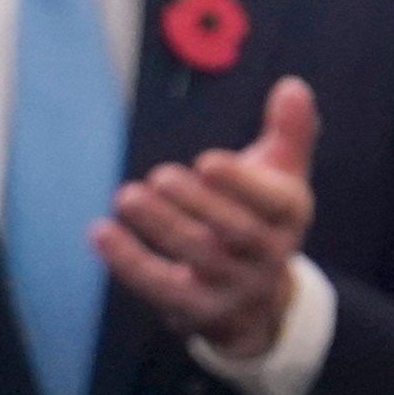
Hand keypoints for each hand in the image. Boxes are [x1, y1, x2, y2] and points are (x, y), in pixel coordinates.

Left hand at [94, 77, 317, 359]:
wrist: (257, 301)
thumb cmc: (261, 219)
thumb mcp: (282, 177)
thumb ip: (289, 131)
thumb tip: (292, 85)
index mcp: (289, 216)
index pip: (273, 203)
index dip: (241, 184)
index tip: (206, 161)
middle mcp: (268, 255)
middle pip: (235, 232)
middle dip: (197, 203)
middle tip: (159, 176)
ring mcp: (232, 286)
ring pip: (197, 257)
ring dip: (160, 226)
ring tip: (127, 195)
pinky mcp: (195, 309)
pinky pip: (160, 287)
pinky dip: (129, 262)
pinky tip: (101, 232)